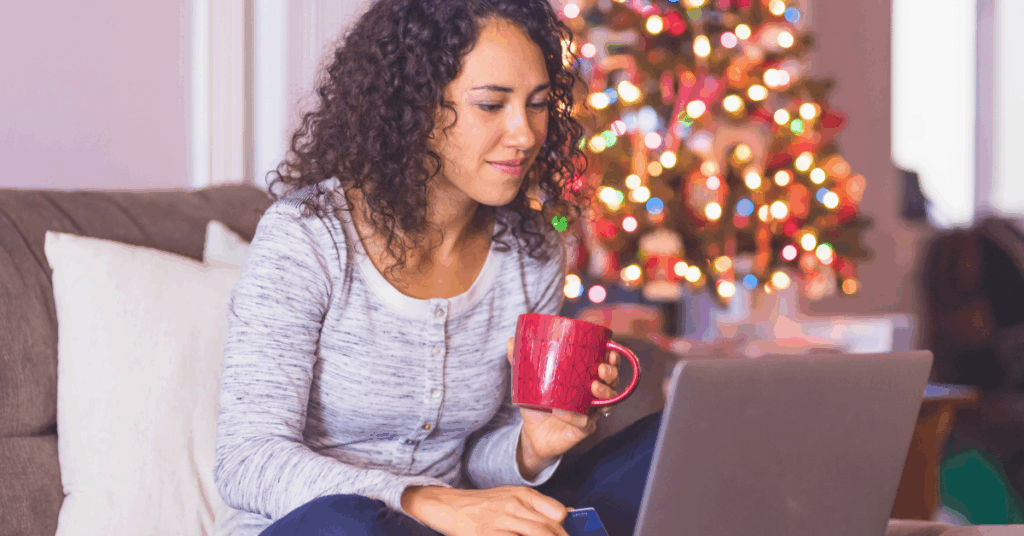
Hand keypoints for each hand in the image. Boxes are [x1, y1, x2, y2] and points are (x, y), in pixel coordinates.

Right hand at [403, 485, 570, 535]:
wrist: (452, 506)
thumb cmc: (485, 504)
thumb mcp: (513, 496)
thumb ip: (539, 505)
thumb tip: (568, 514)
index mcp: (523, 494)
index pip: (556, 512)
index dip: (564, 529)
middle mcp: (514, 505)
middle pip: (548, 529)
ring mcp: (501, 521)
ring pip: (535, 535)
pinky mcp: (489, 535)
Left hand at [506, 337, 621, 461]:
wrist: (533, 434)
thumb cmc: (538, 404)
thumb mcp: (529, 382)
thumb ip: (521, 362)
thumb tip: (510, 340)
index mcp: (585, 380)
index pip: (606, 366)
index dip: (613, 358)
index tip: (610, 350)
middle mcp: (592, 396)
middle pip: (613, 383)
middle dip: (612, 373)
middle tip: (602, 368)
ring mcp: (590, 413)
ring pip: (608, 403)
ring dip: (604, 392)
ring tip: (593, 385)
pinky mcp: (582, 430)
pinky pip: (585, 423)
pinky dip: (574, 416)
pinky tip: (561, 411)